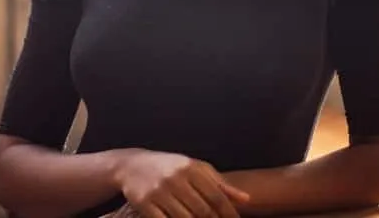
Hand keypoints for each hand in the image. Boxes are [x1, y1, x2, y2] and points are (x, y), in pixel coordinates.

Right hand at [115, 150, 249, 217]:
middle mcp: (176, 178)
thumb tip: (245, 199)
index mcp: (191, 167)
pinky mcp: (145, 204)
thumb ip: (219, 184)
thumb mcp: (195, 168)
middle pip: (202, 211)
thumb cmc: (171, 167)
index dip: (228, 214)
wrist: (133, 165)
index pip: (216, 196)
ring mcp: (159, 191)